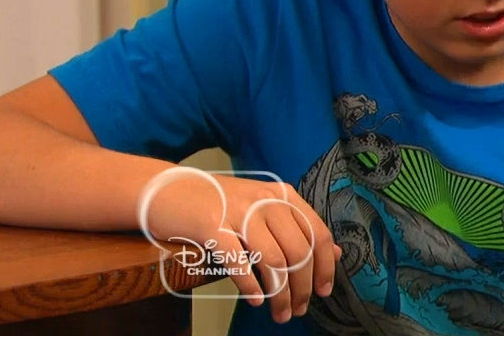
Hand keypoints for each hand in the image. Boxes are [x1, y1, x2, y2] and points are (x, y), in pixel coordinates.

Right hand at [138, 167, 340, 322]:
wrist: (168, 190)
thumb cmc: (218, 205)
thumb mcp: (262, 208)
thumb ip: (297, 228)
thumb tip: (335, 252)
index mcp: (283, 196)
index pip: (317, 233)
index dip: (325, 266)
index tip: (323, 291)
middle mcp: (265, 201)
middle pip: (298, 251)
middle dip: (302, 288)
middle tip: (297, 310)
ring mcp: (239, 211)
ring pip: (273, 260)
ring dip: (280, 293)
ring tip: (279, 313)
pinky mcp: (212, 225)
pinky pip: (239, 261)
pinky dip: (250, 285)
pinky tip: (256, 299)